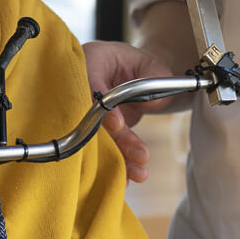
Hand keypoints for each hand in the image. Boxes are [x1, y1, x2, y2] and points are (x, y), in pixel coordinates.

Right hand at [83, 40, 177, 182]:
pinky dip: (114, 163)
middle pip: (91, 115)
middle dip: (116, 138)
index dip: (101, 105)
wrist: (133, 78)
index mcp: (93, 60)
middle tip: (141, 156)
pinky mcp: (93, 130)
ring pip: (97, 136)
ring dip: (118, 156)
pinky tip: (126, 179)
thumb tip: (154, 101)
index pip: (91, 82)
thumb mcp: (153, 65)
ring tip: (139, 172)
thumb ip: (157, 77)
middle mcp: (82, 85)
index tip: (117, 124)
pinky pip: (100, 147)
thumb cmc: (140, 67)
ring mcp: (86, 110)